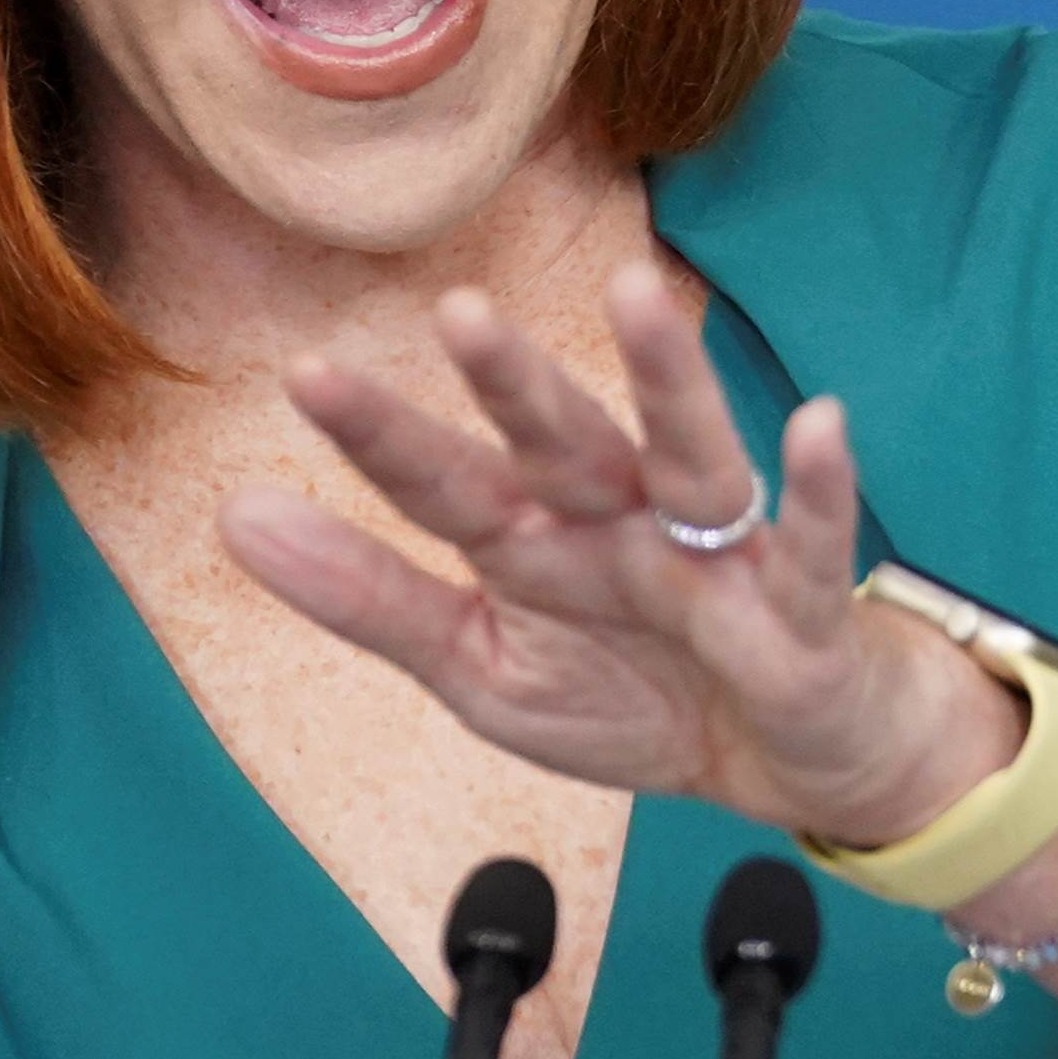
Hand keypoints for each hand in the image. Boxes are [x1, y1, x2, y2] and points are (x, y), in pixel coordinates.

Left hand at [216, 262, 1024, 845]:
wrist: (787, 762)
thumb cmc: (638, 692)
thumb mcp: (486, 667)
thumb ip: (370, 596)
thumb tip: (233, 514)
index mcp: (540, 536)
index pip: (450, 483)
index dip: (385, 438)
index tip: (307, 377)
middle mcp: (623, 520)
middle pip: (564, 441)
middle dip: (516, 382)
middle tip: (459, 313)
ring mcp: (717, 554)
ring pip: (690, 456)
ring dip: (669, 380)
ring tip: (639, 296)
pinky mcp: (804, 607)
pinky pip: (815, 548)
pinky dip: (824, 493)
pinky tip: (821, 426)